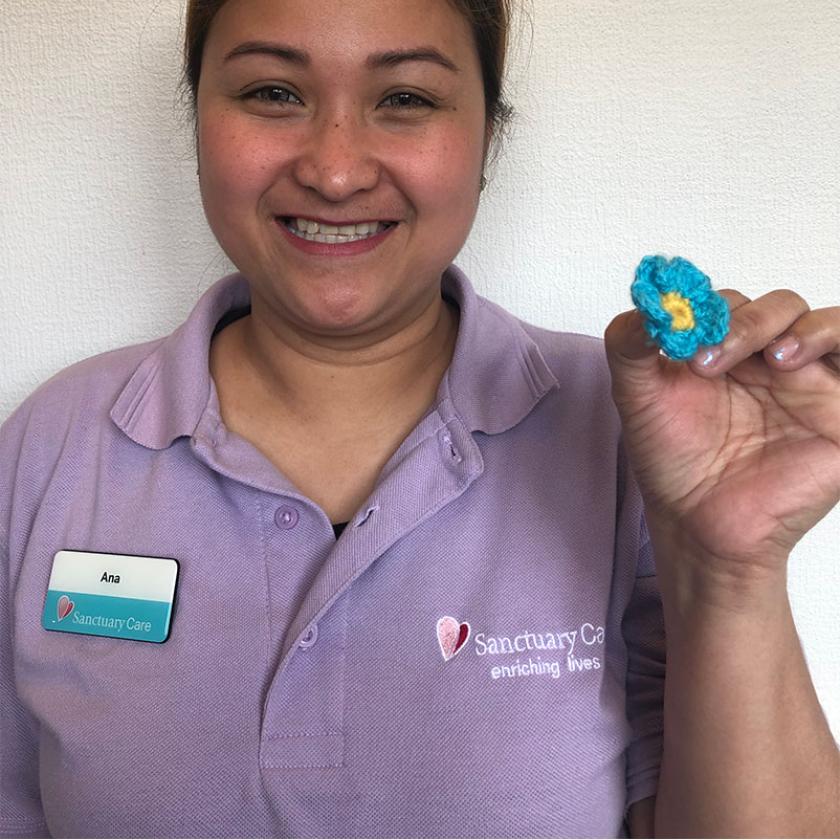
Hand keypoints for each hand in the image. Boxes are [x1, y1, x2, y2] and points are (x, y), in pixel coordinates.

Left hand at [604, 288, 839, 598]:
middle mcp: (770, 360)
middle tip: (708, 362)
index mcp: (726, 348)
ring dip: (803, 329)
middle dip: (747, 322)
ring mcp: (811, 386)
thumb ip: (630, 343)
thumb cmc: (671, 459)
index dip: (706, 309)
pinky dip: (839, 347)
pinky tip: (797, 368)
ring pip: (830, 324)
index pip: (730, 301)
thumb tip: (650, 300)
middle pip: (780, 307)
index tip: (676, 334)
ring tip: (774, 359)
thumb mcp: (635, 394)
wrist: (698, 524)